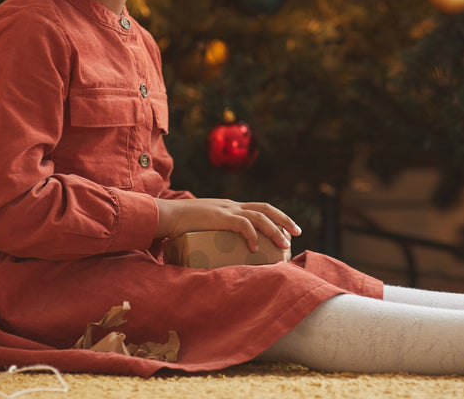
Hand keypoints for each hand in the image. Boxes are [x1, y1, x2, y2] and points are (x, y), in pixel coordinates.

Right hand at [154, 197, 301, 252]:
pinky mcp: (219, 217)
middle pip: (266, 208)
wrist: (166, 216)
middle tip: (297, 233)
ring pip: (259, 216)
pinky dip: (252, 236)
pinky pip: (242, 224)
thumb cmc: (181, 226)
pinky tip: (255, 249)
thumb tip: (223, 256)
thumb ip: (216, 236)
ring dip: (274, 230)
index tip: (287, 230)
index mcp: (230, 208)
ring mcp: (226, 210)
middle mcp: (232, 206)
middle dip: (284, 220)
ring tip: (284, 244)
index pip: (259, 208)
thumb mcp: (204, 229)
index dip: (276, 218)